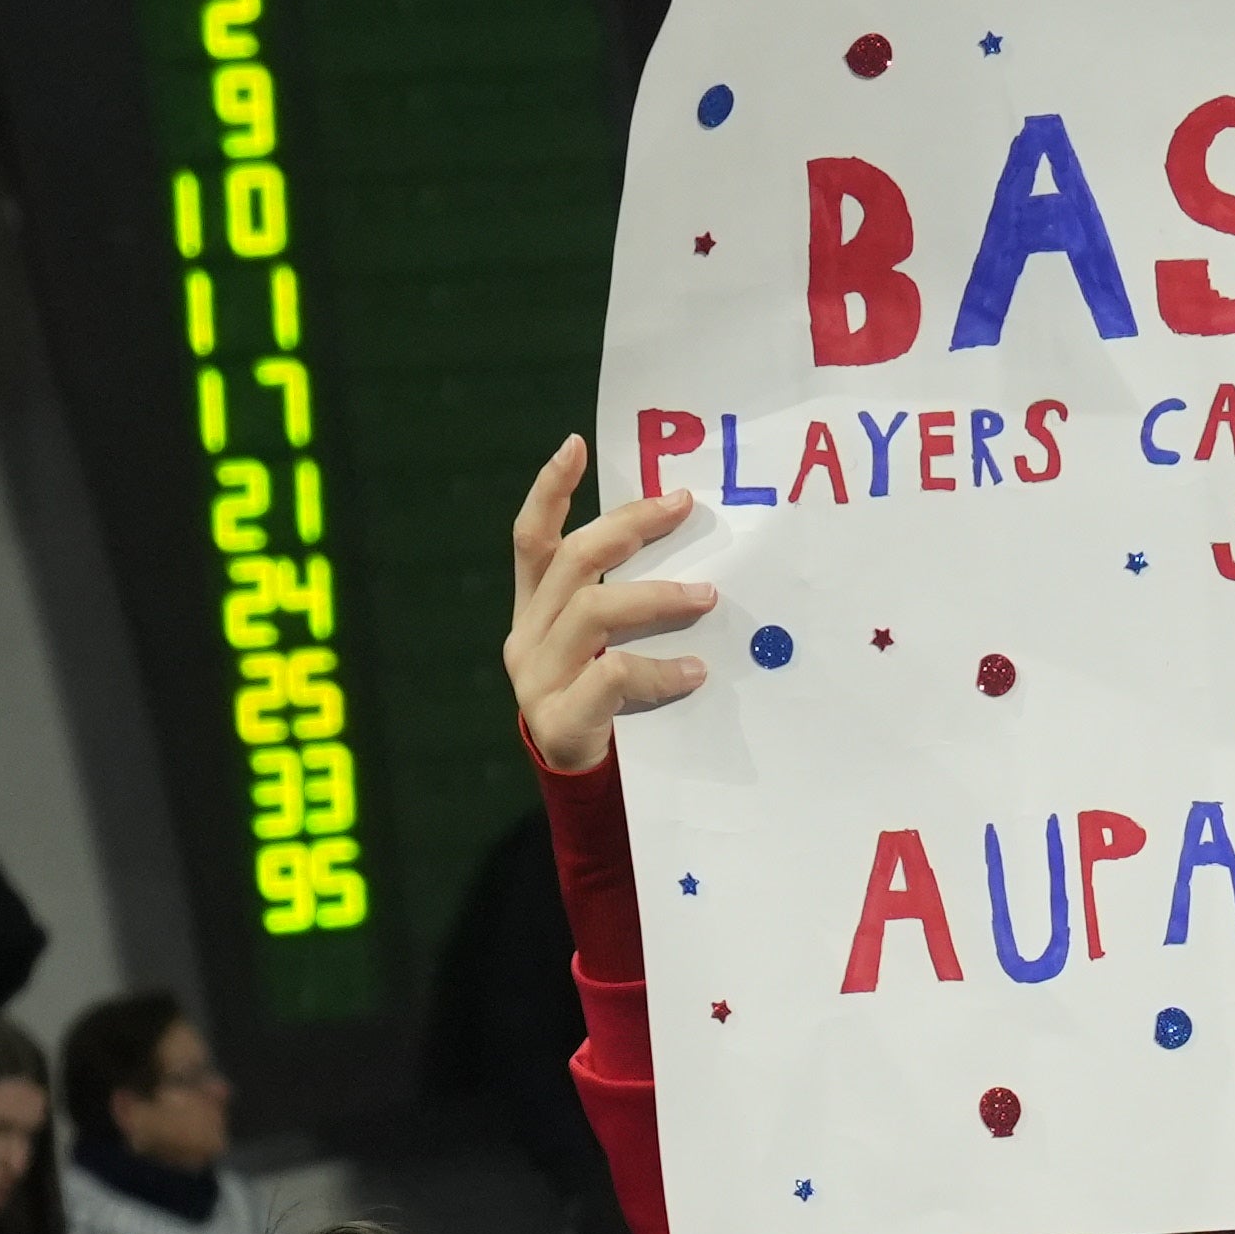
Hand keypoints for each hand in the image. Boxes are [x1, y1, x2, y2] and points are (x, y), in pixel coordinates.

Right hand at [503, 441, 717, 776]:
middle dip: (629, 526)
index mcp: (534, 612)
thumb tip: (691, 549)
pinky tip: (694, 672)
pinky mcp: (560, 720)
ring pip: (593, 611)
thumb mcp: (606, 648)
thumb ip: (622, 603)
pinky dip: (658, 670)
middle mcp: (527, 637)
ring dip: (656, 598)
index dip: (549, 490)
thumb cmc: (608, 707)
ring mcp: (537, 679)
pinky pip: (611, 675)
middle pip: (572, 561)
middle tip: (683, 506)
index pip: (531, 539)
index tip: (577, 444)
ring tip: (707, 599)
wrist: (585, 789)